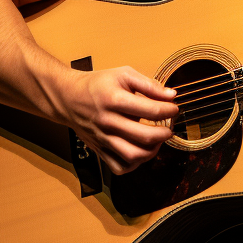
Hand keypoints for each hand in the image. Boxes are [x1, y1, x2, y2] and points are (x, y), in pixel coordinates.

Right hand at [54, 66, 179, 174]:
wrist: (68, 98)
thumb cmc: (98, 84)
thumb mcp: (123, 74)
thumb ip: (149, 84)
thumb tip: (171, 95)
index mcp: (115, 100)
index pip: (152, 110)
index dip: (169, 110)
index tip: (174, 108)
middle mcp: (108, 121)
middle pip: (145, 136)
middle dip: (165, 133)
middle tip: (169, 127)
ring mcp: (103, 139)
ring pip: (133, 156)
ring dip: (152, 151)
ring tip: (157, 141)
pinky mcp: (99, 150)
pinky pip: (119, 167)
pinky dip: (134, 164)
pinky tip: (141, 151)